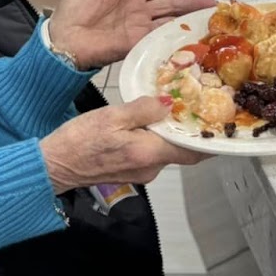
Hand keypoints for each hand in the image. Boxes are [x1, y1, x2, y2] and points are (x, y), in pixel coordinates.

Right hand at [40, 96, 204, 192]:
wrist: (54, 165)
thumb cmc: (79, 141)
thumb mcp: (111, 116)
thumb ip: (143, 109)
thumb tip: (168, 104)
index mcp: (149, 153)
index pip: (193, 151)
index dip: (209, 137)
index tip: (221, 120)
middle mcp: (150, 168)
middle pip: (182, 150)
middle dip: (191, 130)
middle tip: (198, 104)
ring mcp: (140, 172)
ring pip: (165, 150)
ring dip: (171, 132)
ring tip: (173, 106)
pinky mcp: (129, 170)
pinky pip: (151, 152)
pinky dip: (155, 137)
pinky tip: (149, 120)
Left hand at [47, 0, 214, 69]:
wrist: (64, 39)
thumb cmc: (74, 11)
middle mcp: (137, 11)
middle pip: (170, 5)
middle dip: (190, 3)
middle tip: (210, 3)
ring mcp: (138, 28)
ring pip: (169, 20)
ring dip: (187, 19)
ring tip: (206, 17)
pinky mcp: (136, 43)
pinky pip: (159, 37)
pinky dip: (174, 34)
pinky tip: (188, 31)